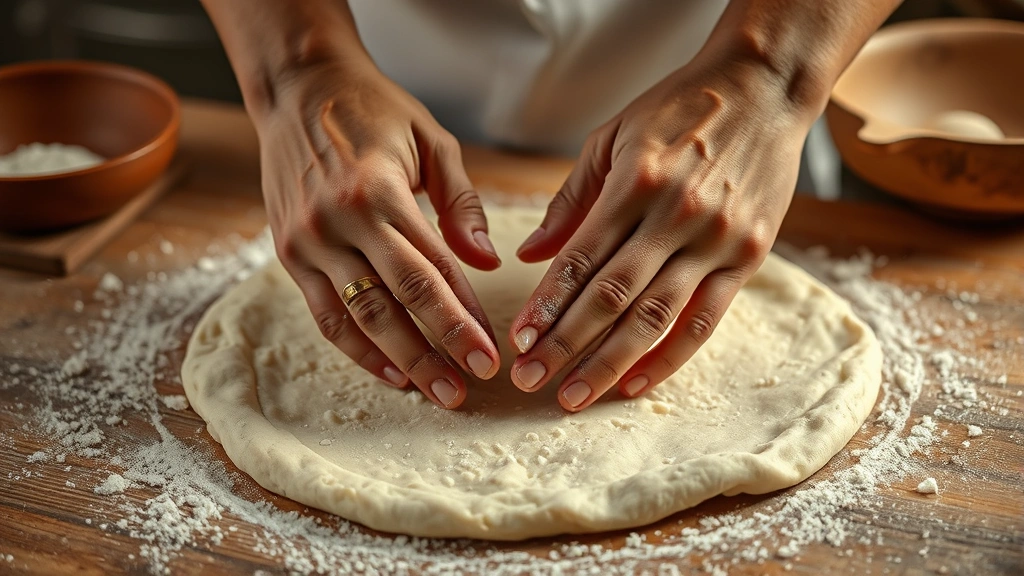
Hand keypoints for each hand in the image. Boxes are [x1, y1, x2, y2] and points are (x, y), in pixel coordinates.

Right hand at [257, 59, 501, 408]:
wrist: (298, 88)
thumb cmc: (372, 110)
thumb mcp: (431, 141)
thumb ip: (461, 204)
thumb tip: (487, 262)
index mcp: (378, 193)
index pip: (431, 270)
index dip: (462, 317)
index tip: (489, 353)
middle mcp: (338, 222)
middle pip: (395, 303)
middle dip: (436, 350)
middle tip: (466, 388)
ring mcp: (307, 242)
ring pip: (358, 317)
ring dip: (399, 361)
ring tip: (435, 392)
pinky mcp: (289, 253)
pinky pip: (324, 314)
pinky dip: (356, 348)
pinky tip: (389, 371)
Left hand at [508, 54, 814, 410]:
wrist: (764, 87)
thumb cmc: (679, 109)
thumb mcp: (614, 136)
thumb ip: (572, 199)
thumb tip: (531, 254)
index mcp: (635, 183)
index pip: (579, 258)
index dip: (546, 304)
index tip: (519, 340)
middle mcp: (675, 216)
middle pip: (611, 296)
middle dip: (565, 344)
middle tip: (529, 379)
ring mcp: (715, 240)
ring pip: (655, 317)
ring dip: (609, 362)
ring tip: (572, 397)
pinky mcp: (748, 256)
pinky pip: (706, 319)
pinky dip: (670, 357)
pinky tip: (636, 383)